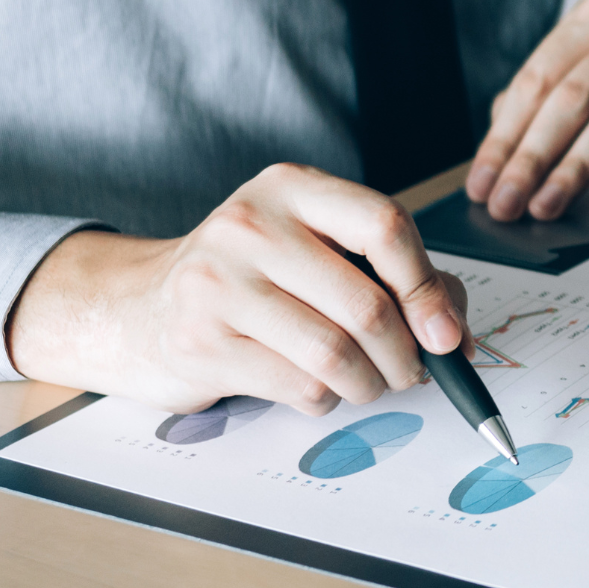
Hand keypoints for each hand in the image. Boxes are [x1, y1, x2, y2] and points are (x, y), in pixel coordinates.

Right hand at [8, 164, 469, 415]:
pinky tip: (315, 387)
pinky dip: (325, 400)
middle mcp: (253, 224)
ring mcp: (219, 282)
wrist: (137, 308)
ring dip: (370, 385)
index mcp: (293, 187)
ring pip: (336, 354)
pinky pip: (299, 387)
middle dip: (407, 355)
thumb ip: (391, 271)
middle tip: (414, 372)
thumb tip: (452, 325)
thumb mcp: (314, 247)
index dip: (427, 285)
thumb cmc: (251, 279)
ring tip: (370, 384)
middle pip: (366, 303)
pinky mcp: (202, 342)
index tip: (446, 332)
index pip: (383, 225)